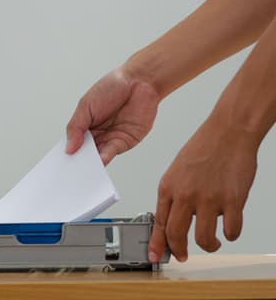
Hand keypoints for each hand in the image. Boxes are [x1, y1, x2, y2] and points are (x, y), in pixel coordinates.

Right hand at [65, 68, 159, 164]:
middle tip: (69, 170)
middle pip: (85, 152)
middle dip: (78, 161)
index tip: (59, 162)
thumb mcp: (85, 105)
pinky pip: (112, 152)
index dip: (67, 152)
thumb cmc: (112, 87)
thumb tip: (68, 148)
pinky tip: (98, 161)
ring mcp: (111, 139)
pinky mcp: (125, 141)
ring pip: (98, 156)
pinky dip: (104, 158)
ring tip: (82, 169)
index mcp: (85, 125)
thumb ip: (76, 127)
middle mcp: (97, 134)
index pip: (73, 142)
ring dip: (91, 163)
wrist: (138, 81)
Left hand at [148, 118, 257, 262]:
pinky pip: (230, 231)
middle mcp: (185, 195)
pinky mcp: (232, 201)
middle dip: (179, 250)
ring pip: (203, 239)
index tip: (155, 255)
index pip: (158, 222)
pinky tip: (229, 229)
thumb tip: (173, 217)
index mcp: (168, 187)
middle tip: (183, 255)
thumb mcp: (177, 170)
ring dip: (208, 246)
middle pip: (176, 234)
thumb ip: (174, 193)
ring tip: (212, 242)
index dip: (157, 243)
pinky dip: (230, 235)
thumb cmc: (204, 147)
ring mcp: (209, 199)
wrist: (228, 132)